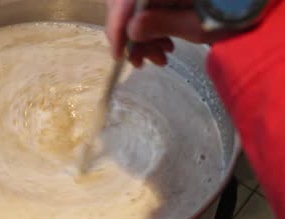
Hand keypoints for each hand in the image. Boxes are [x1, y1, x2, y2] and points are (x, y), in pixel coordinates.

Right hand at [105, 0, 231, 66]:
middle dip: (130, 36)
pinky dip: (151, 30)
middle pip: (125, 5)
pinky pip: (147, 10)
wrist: (251, 5)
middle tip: (141, 62)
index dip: (117, 27)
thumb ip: (162, 23)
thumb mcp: (198, 23)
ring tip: (160, 58)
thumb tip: (130, 30)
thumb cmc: (233, 13)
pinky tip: (165, 46)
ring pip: (134, 10)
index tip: (119, 55)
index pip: (125, 1)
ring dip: (142, 37)